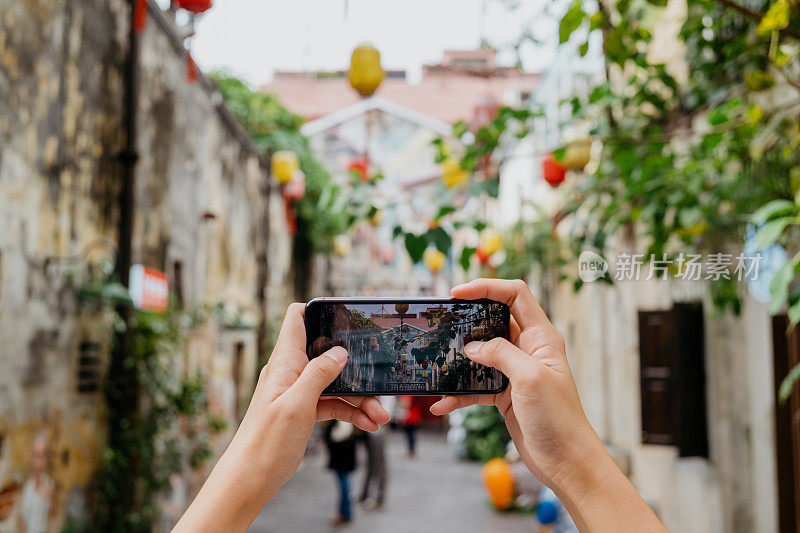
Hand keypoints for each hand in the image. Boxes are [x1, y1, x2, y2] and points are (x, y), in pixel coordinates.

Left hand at [175, 303, 389, 531]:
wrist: (248, 482)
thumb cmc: (264, 445)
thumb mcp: (296, 406)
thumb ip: (318, 374)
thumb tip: (339, 351)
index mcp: (284, 363)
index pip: (297, 319)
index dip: (320, 311)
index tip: (347, 318)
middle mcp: (291, 372)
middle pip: (328, 355)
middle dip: (355, 367)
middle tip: (378, 383)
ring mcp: (298, 392)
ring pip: (335, 384)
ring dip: (359, 397)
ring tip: (380, 416)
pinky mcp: (303, 411)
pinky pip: (333, 404)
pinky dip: (351, 412)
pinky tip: (368, 424)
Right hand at [431, 279, 664, 531]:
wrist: (566, 462)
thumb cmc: (558, 418)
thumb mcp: (529, 378)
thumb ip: (500, 354)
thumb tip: (471, 347)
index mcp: (541, 337)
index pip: (515, 295)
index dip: (487, 287)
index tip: (458, 293)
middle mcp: (528, 350)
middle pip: (493, 321)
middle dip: (468, 320)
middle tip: (442, 322)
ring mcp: (515, 372)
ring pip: (481, 354)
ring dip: (459, 359)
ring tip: (436, 360)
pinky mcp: (505, 395)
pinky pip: (476, 387)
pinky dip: (458, 393)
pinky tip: (441, 404)